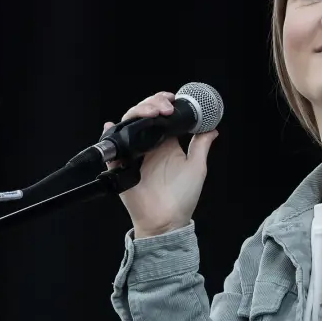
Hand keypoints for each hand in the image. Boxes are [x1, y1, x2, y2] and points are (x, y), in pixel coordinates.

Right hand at [105, 91, 218, 236]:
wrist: (166, 221)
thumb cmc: (182, 197)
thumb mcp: (197, 167)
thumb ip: (201, 146)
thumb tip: (212, 128)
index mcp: (166, 144)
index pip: (161, 116)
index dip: (163, 103)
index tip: (172, 99)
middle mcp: (149, 146)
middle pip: (143, 115)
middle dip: (151, 104)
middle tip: (165, 106)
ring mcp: (134, 154)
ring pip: (128, 124)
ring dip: (137, 113)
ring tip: (152, 112)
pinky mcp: (120, 165)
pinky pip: (111, 147)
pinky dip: (109, 134)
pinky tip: (112, 125)